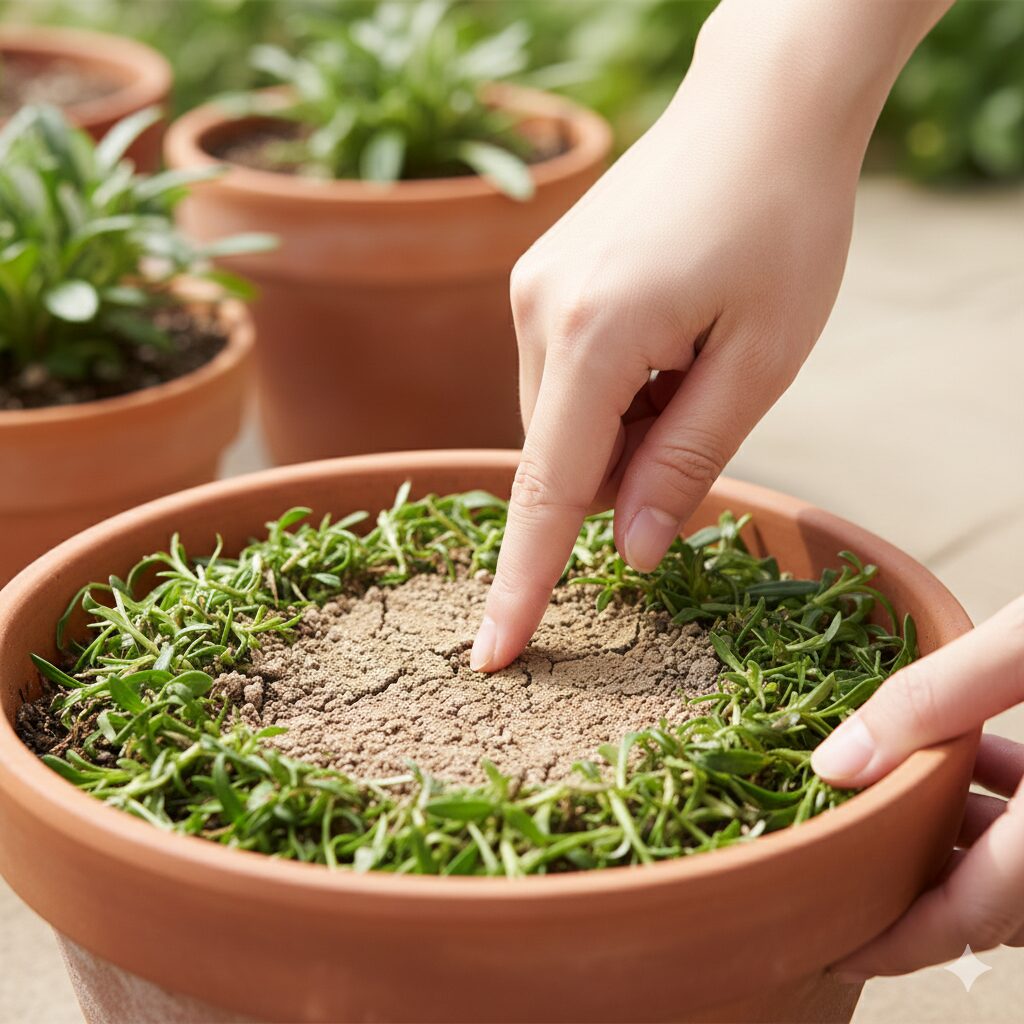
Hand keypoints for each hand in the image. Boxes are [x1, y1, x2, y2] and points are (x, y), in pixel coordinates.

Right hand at [471, 0, 950, 671]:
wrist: (762, 107)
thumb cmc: (783, 225)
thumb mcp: (761, 360)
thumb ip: (686, 461)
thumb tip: (633, 551)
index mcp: (595, 337)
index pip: (550, 494)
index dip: (523, 584)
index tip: (491, 657)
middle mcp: (539, 314)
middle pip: (561, 458)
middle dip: (624, 474)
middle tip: (706, 405)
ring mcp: (529, 292)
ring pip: (560, 420)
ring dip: (621, 427)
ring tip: (693, 355)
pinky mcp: (538, 281)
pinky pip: (560, 377)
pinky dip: (609, 392)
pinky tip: (664, 338)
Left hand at [812, 597, 1023, 978]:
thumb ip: (933, 701)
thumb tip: (835, 765)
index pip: (974, 916)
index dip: (899, 940)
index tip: (839, 947)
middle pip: (998, 899)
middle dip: (923, 881)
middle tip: (854, 849)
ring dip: (964, 835)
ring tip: (906, 783)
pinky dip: (1012, 803)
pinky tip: (985, 752)